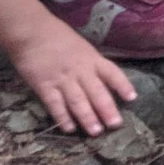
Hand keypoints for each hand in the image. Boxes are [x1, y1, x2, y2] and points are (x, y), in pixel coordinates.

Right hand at [8, 21, 135, 134]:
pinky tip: (69, 128)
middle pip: (97, 91)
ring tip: (96, 131)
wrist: (31, 33)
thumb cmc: (58, 38)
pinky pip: (55, 104)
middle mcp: (80, 70)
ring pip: (78, 101)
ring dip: (88, 117)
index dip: (122, 85)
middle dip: (107, 109)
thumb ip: (91, 63)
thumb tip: (103, 80)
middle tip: (115, 125)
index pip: (112, 73)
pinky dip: (63, 117)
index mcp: (92, 58)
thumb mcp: (81, 47)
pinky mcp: (44, 86)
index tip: (132, 98)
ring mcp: (62, 79)